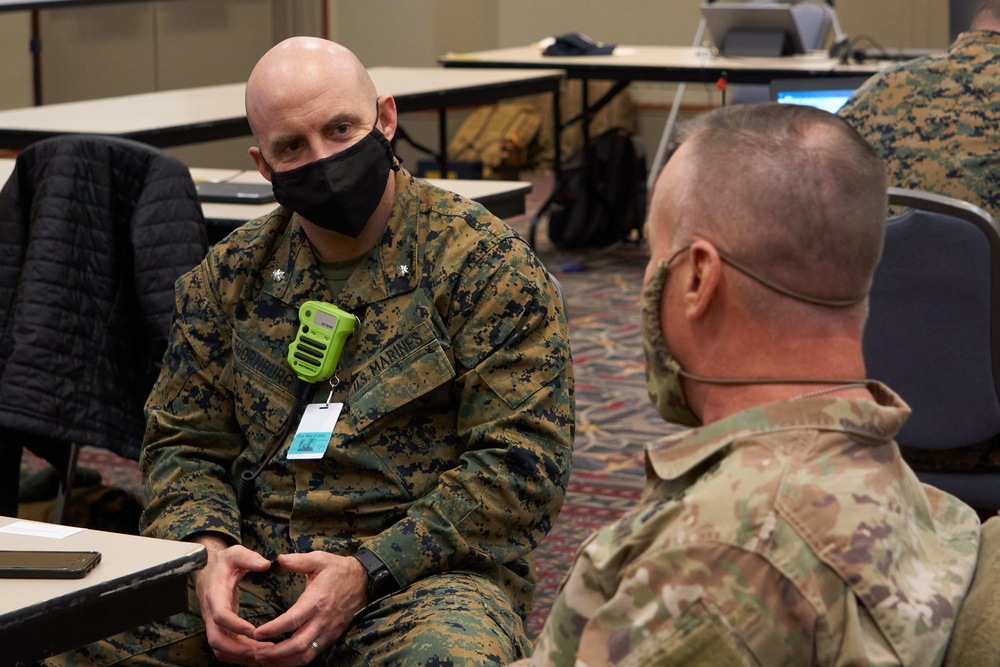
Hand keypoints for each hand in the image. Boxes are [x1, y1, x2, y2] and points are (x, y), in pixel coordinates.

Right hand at [192, 535, 273, 663]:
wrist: (209, 569)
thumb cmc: (224, 562)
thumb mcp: (235, 553)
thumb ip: (249, 557)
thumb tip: (265, 564)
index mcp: (215, 595)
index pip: (219, 615)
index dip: (234, 625)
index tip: (253, 630)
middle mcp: (211, 612)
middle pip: (216, 639)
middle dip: (236, 649)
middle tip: (259, 652)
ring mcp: (214, 623)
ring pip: (220, 648)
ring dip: (239, 655)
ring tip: (264, 655)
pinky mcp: (220, 627)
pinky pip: (225, 647)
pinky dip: (239, 654)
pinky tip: (259, 652)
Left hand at [252, 552, 368, 666]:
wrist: (363, 580)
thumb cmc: (338, 569)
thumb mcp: (320, 559)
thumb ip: (299, 560)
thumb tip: (279, 559)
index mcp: (316, 600)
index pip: (293, 620)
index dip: (273, 629)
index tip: (257, 633)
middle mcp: (322, 619)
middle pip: (298, 644)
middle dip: (276, 653)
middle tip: (257, 653)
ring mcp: (328, 630)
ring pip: (306, 654)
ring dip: (285, 661)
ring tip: (266, 661)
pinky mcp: (331, 636)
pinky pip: (313, 653)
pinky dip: (296, 660)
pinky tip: (282, 660)